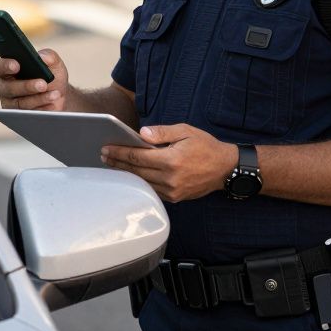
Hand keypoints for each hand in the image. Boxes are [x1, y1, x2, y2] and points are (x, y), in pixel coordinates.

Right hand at [0, 49, 68, 110]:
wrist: (58, 94)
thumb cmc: (51, 75)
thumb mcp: (53, 62)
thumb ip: (49, 55)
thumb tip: (42, 57)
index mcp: (7, 69)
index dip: (4, 66)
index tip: (16, 65)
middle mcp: (5, 87)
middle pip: (9, 88)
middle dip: (27, 86)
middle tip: (43, 84)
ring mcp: (10, 103)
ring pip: (20, 103)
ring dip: (39, 99)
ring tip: (54, 94)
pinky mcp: (19, 117)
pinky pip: (27, 115)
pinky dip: (42, 109)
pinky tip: (52, 104)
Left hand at [99, 123, 238, 202]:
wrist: (226, 169)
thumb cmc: (206, 147)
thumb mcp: (185, 131)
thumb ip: (161, 133)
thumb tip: (141, 134)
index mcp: (172, 160)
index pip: (137, 157)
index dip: (120, 152)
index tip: (106, 148)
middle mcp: (170, 178)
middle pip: (136, 171)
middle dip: (118, 163)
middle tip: (104, 156)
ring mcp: (172, 191)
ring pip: (142, 182)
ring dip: (126, 173)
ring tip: (113, 164)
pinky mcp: (175, 198)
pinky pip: (152, 189)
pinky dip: (140, 181)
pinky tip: (131, 174)